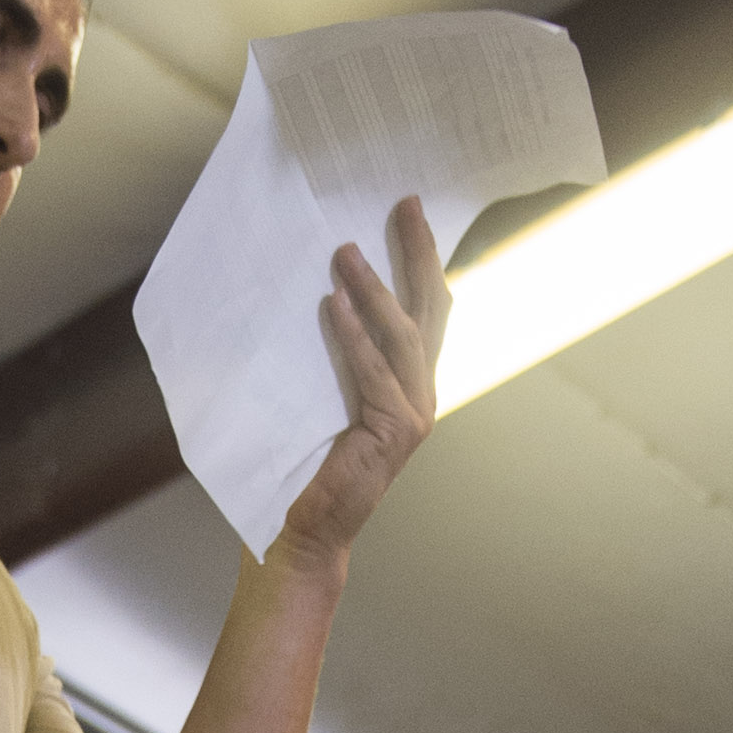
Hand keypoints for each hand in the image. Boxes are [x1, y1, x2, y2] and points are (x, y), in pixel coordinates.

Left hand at [278, 195, 447, 572]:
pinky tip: (334, 305)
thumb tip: (321, 287)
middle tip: (403, 205)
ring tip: (344, 252)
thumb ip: (338, 351)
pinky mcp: (393, 432)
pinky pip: (373, 372)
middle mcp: (420, 395)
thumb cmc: (307, 463)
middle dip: (417, 254)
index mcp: (408, 382)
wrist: (302, 527)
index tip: (410, 213)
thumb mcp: (326, 391)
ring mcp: (412, 414)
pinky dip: (353, 337)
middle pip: (430, 311)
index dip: (421, 260)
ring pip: (404, 336)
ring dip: (375, 290)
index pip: (425, 310)